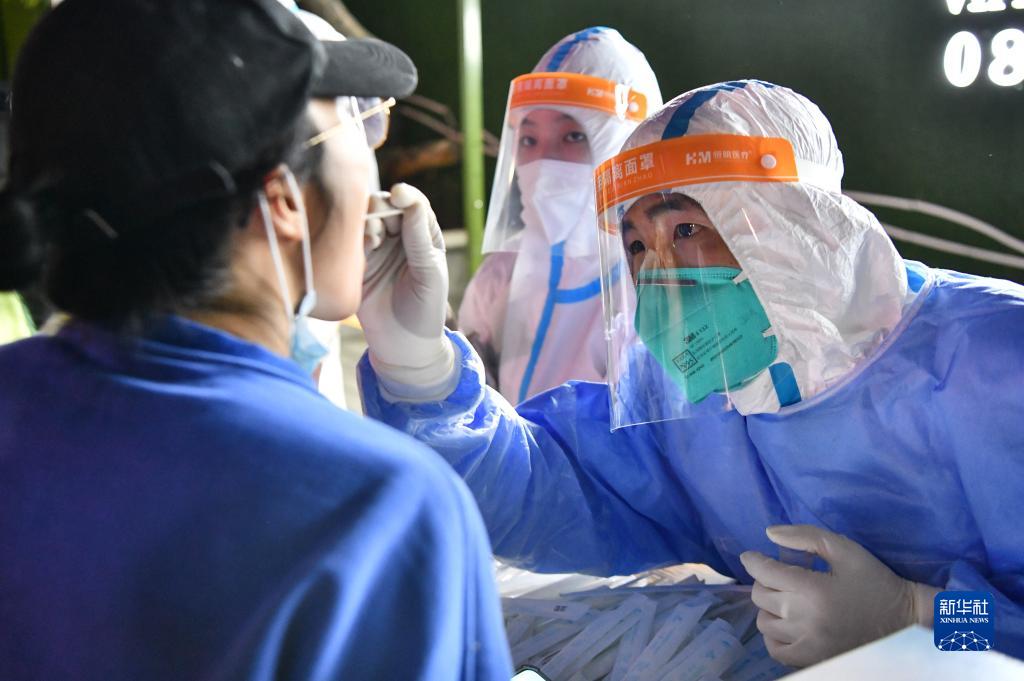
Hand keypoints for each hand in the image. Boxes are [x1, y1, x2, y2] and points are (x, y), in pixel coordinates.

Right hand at [358, 183, 454, 394]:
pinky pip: (350, 241)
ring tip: (374, 238)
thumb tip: (409, 198)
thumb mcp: (429, 272)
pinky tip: (364, 245)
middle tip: (380, 215)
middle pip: (385, 206)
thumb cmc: (425, 308)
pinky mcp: (355, 263)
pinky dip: (355, 236)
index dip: (406, 196)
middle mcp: (398, 237)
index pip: (413, 205)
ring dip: (367, 220)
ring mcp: (375, 249)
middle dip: (382, 206)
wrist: (403, 344)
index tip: (399, 194)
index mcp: (422, 235)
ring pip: (365, 220)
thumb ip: (418, 237)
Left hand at [739, 524, 938, 667]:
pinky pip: (774, 648)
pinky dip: (774, 633)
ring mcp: (807, 644)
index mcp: (814, 590)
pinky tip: (787, 622)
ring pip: (764, 621)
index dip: (753, 560)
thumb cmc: (874, 581)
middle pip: (761, 596)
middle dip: (765, 580)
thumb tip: (769, 534)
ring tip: (787, 598)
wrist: (902, 622)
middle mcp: (805, 620)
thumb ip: (806, 537)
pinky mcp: (811, 660)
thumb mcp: (845, 550)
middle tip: (781, 575)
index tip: (752, 556)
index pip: (766, 573)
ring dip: (769, 606)